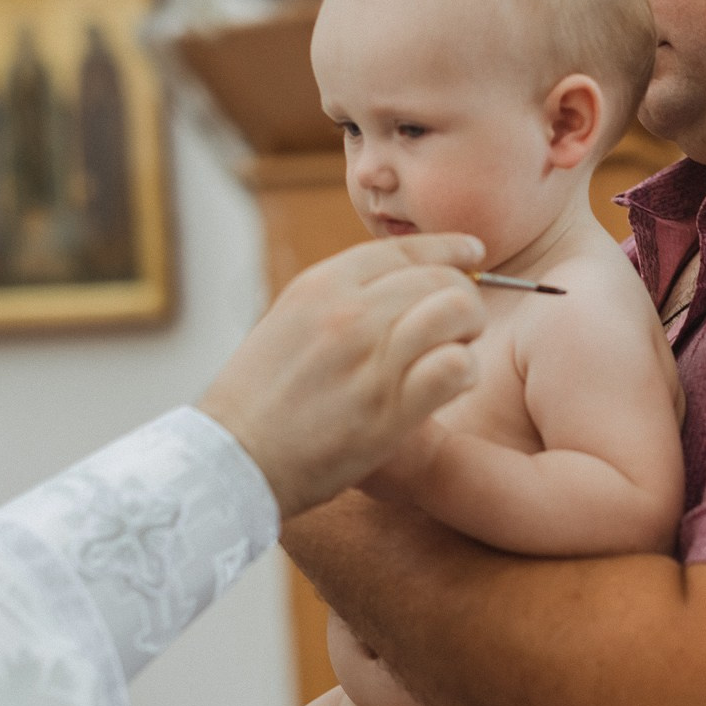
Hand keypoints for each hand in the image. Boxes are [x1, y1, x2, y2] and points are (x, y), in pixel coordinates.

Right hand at [201, 234, 486, 518]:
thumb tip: (389, 288)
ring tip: (459, 351)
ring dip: (468, 330)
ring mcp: (369, 358)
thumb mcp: (287, 323)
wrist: (232, 457)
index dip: (449, 248)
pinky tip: (453, 383)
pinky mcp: (388, 408)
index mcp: (320, 285)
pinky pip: (455, 366)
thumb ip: (337, 301)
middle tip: (462, 325)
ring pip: (455, 311)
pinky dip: (464, 371)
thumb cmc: (257, 399)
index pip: (405, 249)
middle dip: (463, 296)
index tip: (473, 253)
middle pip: (439, 278)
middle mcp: (348, 312)